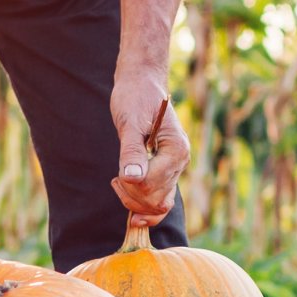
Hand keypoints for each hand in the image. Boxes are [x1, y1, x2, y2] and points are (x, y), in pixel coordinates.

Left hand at [110, 76, 189, 228]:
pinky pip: (160, 199)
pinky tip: (131, 211)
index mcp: (176, 149)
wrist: (141, 84)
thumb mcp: (129, 122)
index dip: (131, 186)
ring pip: (159, 204)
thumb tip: (132, 178)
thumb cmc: (135, 98)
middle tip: (115, 180)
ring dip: (135, 202)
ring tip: (119, 184)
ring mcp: (175, 167)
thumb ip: (131, 151)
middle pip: (156, 199)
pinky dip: (145, 207)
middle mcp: (181, 160)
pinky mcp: (166, 171)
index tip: (116, 176)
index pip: (152, 184)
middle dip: (131, 196)